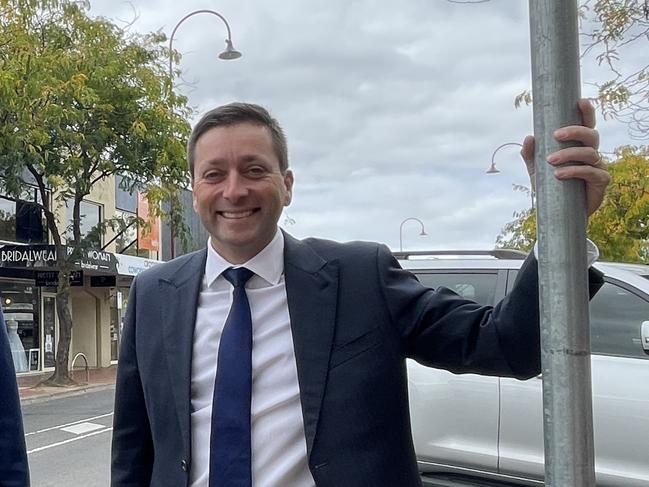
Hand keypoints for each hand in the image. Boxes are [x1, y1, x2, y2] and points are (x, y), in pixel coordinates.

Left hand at [520, 99, 610, 216]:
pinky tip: (560, 174)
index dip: (587, 112)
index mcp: (578, 146)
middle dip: (575, 131)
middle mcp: (591, 153)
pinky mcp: (600, 182)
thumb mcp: (536, 170)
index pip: (586, 125)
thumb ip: (531, 155)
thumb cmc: (550, 187)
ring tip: (550, 161)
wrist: (558, 213)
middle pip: (591, 135)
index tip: (580, 101)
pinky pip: (591, 172)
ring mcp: (598, 167)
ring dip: (569, 154)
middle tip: (556, 134)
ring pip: (590, 153)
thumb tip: (529, 137)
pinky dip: (574, 171)